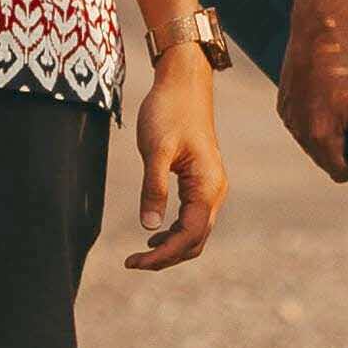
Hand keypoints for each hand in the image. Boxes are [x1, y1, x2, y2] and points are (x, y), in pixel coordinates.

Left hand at [128, 42, 223, 267]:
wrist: (184, 84)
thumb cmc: (169, 111)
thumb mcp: (156, 149)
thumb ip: (154, 187)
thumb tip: (149, 226)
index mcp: (207, 186)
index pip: (189, 235)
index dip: (162, 255)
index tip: (133, 262)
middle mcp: (215, 191)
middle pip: (195, 241)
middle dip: (166, 258)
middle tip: (132, 263)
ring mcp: (210, 187)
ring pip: (196, 232)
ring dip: (171, 248)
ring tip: (140, 255)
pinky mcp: (202, 181)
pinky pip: (193, 218)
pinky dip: (175, 232)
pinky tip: (155, 233)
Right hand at [277, 3, 347, 181]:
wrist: (320, 32)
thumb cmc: (345, 62)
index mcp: (321, 135)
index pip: (340, 172)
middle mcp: (300, 131)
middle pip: (325, 158)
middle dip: (343, 147)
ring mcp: (289, 118)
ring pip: (311, 142)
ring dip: (327, 134)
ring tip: (342, 109)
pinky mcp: (284, 105)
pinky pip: (300, 124)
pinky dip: (313, 119)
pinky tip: (326, 100)